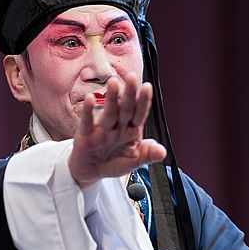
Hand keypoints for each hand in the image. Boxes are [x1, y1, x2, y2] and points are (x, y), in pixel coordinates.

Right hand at [68, 73, 166, 187]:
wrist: (91, 172)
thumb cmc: (113, 163)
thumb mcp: (133, 161)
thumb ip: (147, 155)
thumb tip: (162, 152)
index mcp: (131, 130)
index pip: (140, 113)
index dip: (144, 101)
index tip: (148, 87)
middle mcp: (118, 127)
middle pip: (125, 108)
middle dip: (129, 93)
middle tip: (132, 77)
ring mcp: (102, 130)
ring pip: (109, 113)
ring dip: (112, 99)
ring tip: (113, 83)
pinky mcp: (86, 136)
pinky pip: (87, 122)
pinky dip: (88, 111)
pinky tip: (90, 99)